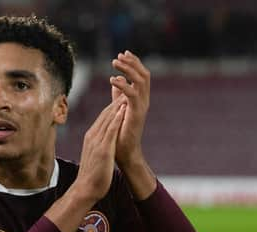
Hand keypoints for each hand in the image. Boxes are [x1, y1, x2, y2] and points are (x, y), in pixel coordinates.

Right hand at [73, 98, 125, 202]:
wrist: (85, 189)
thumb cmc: (92, 177)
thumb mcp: (96, 158)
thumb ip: (99, 148)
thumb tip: (104, 146)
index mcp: (91, 138)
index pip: (102, 119)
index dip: (112, 107)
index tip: (121, 98)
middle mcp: (92, 137)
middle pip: (104, 115)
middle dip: (115, 101)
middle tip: (125, 89)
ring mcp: (96, 142)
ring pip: (107, 119)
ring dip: (117, 105)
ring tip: (127, 93)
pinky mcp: (102, 149)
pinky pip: (110, 130)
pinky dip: (117, 118)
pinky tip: (124, 109)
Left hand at [110, 51, 150, 167]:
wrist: (125, 153)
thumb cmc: (120, 134)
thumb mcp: (118, 109)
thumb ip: (119, 95)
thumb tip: (117, 80)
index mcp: (140, 99)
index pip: (141, 76)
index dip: (134, 63)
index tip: (122, 53)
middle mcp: (144, 101)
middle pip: (144, 75)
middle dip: (133, 62)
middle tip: (119, 55)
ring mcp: (142, 107)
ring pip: (141, 81)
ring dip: (129, 69)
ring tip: (115, 62)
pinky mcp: (136, 114)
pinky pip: (132, 95)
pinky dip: (123, 85)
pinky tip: (112, 79)